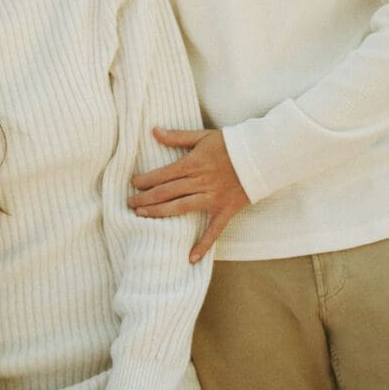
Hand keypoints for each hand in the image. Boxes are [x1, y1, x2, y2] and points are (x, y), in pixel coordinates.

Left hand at [128, 128, 249, 262]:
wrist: (262, 155)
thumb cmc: (231, 144)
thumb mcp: (203, 136)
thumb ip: (178, 136)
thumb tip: (154, 131)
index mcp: (193, 164)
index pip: (163, 174)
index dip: (145, 180)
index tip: (132, 183)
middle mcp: (200, 182)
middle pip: (167, 192)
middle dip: (145, 198)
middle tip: (129, 203)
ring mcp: (212, 198)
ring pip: (181, 208)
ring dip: (160, 213)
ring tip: (141, 216)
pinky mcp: (225, 210)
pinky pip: (214, 230)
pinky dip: (203, 245)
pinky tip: (190, 258)